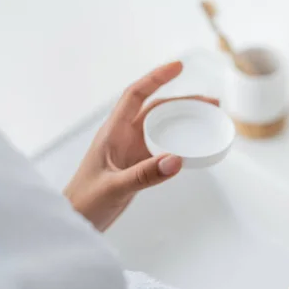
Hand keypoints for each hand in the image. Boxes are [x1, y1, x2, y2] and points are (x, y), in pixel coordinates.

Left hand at [65, 61, 218, 230]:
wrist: (76, 221)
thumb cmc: (86, 202)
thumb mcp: (115, 187)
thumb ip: (144, 174)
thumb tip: (177, 160)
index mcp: (113, 132)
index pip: (136, 95)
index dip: (156, 78)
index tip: (178, 66)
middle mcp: (124, 136)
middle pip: (156, 108)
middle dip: (183, 100)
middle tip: (211, 103)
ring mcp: (132, 150)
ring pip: (162, 126)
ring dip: (184, 119)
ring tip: (209, 118)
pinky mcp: (139, 164)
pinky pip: (164, 146)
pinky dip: (181, 141)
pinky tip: (195, 145)